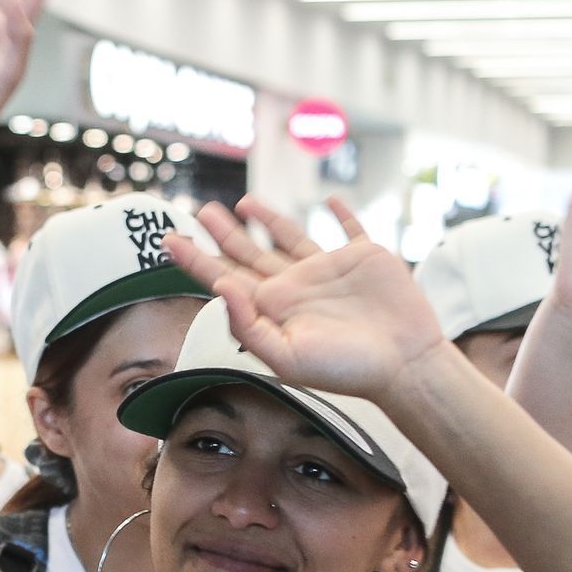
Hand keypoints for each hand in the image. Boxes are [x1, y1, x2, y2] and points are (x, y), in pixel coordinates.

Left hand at [168, 195, 446, 402]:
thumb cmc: (347, 370)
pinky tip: (331, 201)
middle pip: (249, 253)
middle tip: (200, 211)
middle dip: (224, 234)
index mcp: (274, 308)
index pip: (225, 277)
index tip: (167, 239)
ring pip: (289, 237)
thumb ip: (247, 326)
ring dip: (267, 219)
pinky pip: (350, 229)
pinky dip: (342, 214)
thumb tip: (219, 287)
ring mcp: (328, 271)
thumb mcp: (287, 358)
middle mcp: (296, 286)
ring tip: (242, 203)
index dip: (195, 259)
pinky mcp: (363, 258)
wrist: (404, 366)